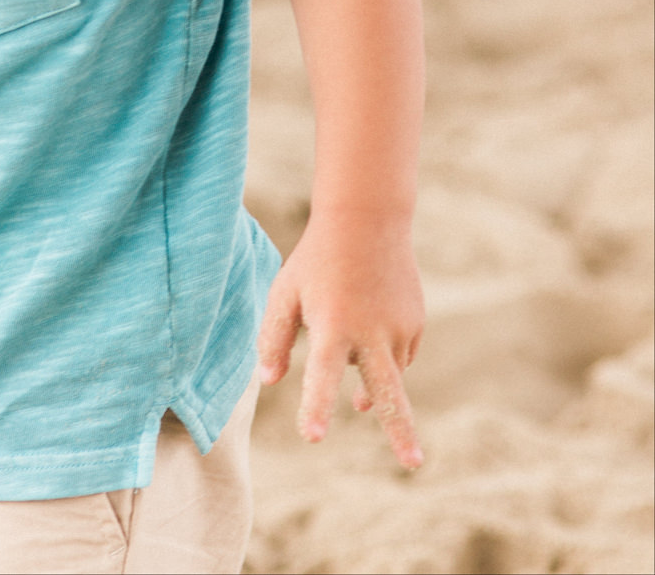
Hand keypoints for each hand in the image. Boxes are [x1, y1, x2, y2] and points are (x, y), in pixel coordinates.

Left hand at [257, 212, 424, 468]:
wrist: (366, 220)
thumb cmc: (316, 261)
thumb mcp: (286, 291)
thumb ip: (274, 337)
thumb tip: (268, 381)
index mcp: (332, 324)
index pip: (321, 374)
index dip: (316, 406)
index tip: (313, 436)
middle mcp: (371, 332)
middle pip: (388, 392)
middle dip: (401, 431)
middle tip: (414, 465)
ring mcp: (399, 328)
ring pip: (385, 373)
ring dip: (367, 370)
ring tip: (346, 321)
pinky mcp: (416, 324)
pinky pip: (398, 355)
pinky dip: (381, 351)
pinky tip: (367, 318)